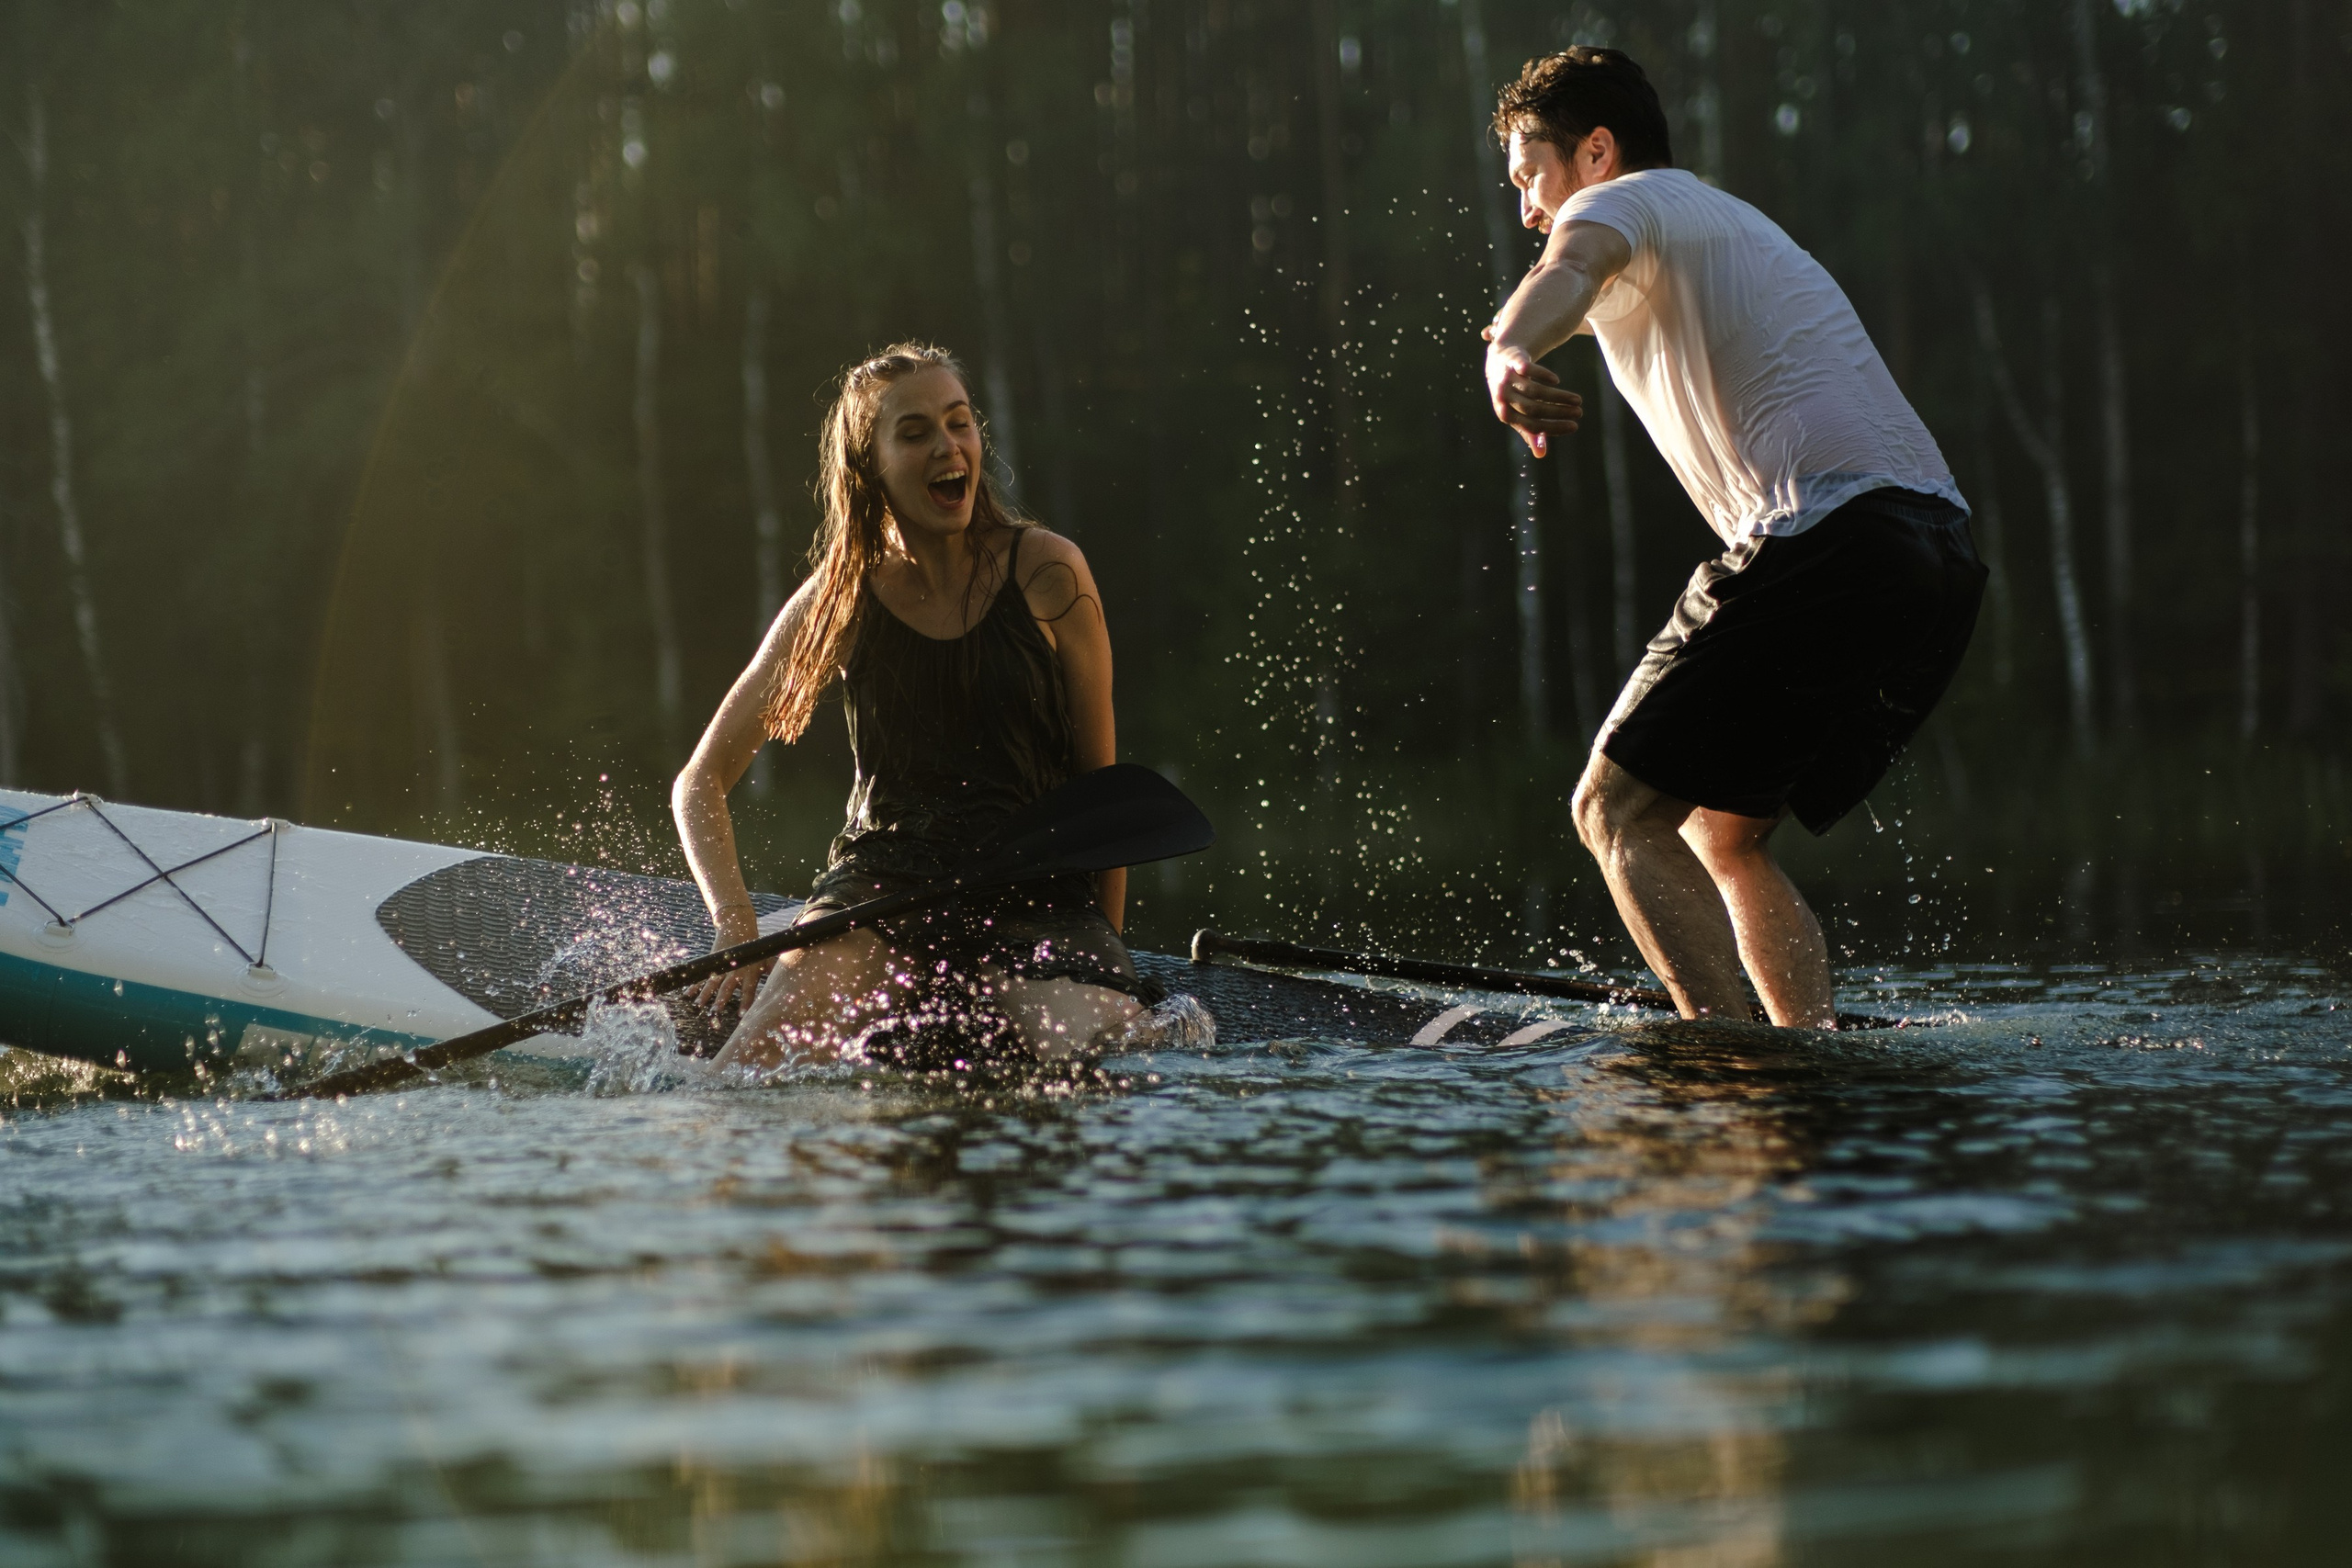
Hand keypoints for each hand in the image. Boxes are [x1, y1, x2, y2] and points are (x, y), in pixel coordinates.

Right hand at [690, 909, 772, 1016]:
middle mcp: (735, 970)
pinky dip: (694, 985)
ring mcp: (722, 966)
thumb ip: (771, 971)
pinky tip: (687, 995)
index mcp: (750, 971)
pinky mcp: (713, 963)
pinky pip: (702, 976)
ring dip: (705, 995)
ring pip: (712, 983)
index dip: (745, 1002)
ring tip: (699, 1006)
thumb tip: (785, 983)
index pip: (748, 990)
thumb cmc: (755, 947)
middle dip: (721, 1001)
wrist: (738, 926)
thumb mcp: (766, 957)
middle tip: (716, 1013)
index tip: (742, 1015)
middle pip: (727, 987)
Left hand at [1483, 338, 1583, 456]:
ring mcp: (1508, 380)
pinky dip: (1543, 375)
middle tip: (1579, 412)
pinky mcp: (1513, 363)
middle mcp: (1504, 399)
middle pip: (1534, 409)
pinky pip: (1528, 370)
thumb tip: (1541, 455)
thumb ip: (1530, 432)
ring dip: (1558, 396)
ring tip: (1577, 399)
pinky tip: (1556, 381)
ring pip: (1535, 391)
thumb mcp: (1519, 414)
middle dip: (1559, 412)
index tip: (1574, 426)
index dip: (1554, 428)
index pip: (1532, 426)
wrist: (1499, 362)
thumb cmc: (1513, 394)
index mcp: (1506, 415)